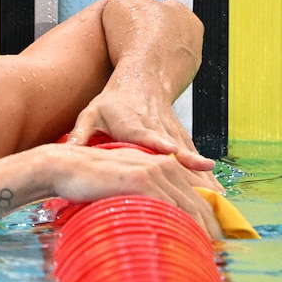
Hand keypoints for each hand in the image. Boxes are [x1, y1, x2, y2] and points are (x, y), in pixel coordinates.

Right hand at [46, 145, 223, 239]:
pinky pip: (168, 209)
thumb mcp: (126, 183)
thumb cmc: (92, 179)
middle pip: (199, 203)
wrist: (65, 167)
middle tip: (218, 256)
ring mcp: (154, 172)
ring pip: (188, 209)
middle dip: (211, 231)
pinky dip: (178, 229)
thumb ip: (147, 195)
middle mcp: (165, 166)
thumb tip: (161, 221)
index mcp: (165, 165)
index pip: (197, 196)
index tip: (215, 243)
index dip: (209, 220)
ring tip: (205, 258)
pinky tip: (183, 248)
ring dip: (199, 235)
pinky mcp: (141, 180)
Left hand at [64, 86, 221, 189]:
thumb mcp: (91, 113)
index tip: (183, 160)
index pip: (153, 140)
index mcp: (135, 126)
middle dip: (193, 177)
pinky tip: (216, 195)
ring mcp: (173, 133)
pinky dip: (206, 176)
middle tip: (206, 199)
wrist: (143, 78)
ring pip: (191, 158)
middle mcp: (159, 130)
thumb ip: (80, 134)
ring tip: (217, 204)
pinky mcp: (182, 137)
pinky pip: (195, 159)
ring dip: (204, 180)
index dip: (168, 151)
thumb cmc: (112, 100)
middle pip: (178, 155)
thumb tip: (64, 154)